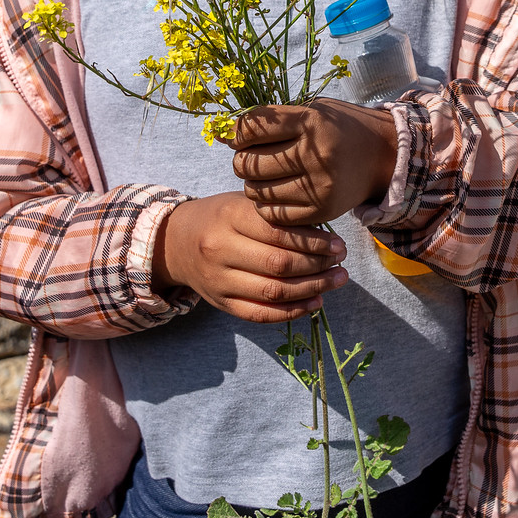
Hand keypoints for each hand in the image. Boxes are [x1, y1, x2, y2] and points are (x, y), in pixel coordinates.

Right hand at [153, 191, 348, 322]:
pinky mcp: (220, 303)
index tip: (338, 245)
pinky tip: (315, 303)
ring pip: (272, 292)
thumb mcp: (245, 203)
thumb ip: (279, 216)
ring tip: (336, 280)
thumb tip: (327, 235)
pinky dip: (291, 312)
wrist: (176, 242)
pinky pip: (259, 314)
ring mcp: (218, 280)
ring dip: (312, 289)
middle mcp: (220, 249)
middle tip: (341, 263)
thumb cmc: (221, 216)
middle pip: (278, 265)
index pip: (279, 233)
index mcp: (229, 216)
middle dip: (317, 266)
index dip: (314, 241)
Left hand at [231, 100, 399, 225]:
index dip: (238, 133)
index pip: (252, 128)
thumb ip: (272, 121)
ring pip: (256, 190)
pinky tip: (276, 192)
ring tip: (265, 175)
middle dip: (242, 160)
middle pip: (249, 163)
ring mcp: (319, 186)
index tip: (242, 135)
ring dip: (252, 183)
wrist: (383, 157)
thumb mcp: (311, 111)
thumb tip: (223, 134)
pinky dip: (266, 203)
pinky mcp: (321, 211)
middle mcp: (315, 154)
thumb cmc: (340, 129)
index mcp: (311, 122)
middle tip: (252, 157)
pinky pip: (273, 213)